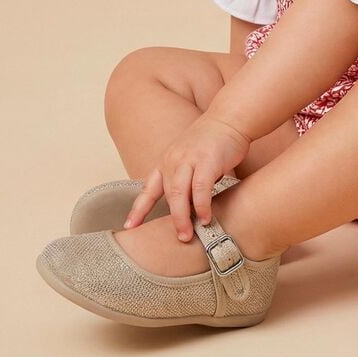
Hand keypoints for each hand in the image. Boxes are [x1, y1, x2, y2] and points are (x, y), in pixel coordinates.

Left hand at [123, 114, 250, 241]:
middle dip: (171, 220)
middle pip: (166, 195)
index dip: (138, 209)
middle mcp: (173, 160)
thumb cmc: (212, 141)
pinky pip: (200, 188)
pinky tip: (206, 217)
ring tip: (187, 234)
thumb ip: (185, 180)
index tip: (129, 227)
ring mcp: (189, 159)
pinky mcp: (206, 160)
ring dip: (183, 217)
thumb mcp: (190, 159)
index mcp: (166, 161)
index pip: (148, 188)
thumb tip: (188, 208)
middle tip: (179, 238)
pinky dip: (202, 205)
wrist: (229, 118)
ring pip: (179, 194)